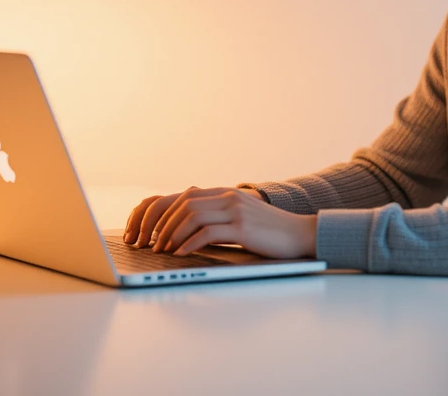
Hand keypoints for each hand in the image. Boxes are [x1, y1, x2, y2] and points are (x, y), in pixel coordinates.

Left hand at [123, 186, 317, 258]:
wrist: (299, 234)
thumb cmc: (267, 232)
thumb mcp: (239, 217)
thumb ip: (216, 216)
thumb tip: (183, 230)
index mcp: (224, 193)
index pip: (182, 197)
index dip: (160, 213)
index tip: (147, 231)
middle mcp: (227, 196)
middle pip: (182, 204)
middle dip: (160, 225)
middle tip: (149, 244)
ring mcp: (235, 210)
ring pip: (191, 216)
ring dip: (171, 234)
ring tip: (162, 250)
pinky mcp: (242, 227)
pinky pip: (207, 233)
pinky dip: (189, 243)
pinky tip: (181, 254)